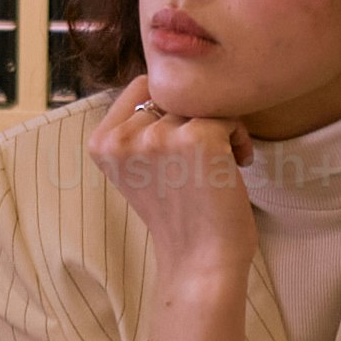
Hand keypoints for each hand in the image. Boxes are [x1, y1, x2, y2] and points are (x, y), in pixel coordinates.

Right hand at [91, 78, 254, 340]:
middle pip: (175, 93)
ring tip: (218, 166)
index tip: (179, 149)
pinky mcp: (196, 138)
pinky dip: (239, 138)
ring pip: (202, 103)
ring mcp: (158, 136)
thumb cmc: (180, 217)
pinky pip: (228, 115)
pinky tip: (236, 166)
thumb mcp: (141, 168)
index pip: (143, 86)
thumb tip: (172, 76)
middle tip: (203, 162)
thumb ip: (141, 128)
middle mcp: (123, 136)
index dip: (171, 110)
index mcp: (101, 142)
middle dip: (195, 119)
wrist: (201, 263)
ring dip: (220, 128)